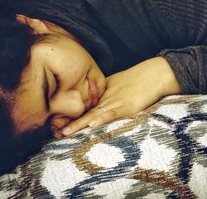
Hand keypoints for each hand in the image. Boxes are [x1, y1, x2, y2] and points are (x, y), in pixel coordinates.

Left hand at [60, 57, 180, 135]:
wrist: (153, 74)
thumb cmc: (137, 80)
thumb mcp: (116, 86)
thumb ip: (104, 94)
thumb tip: (94, 106)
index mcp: (101, 93)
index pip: (82, 105)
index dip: (69, 115)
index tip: (55, 123)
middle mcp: (104, 98)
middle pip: (83, 111)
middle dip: (68, 122)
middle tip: (53, 131)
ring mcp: (114, 102)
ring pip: (92, 114)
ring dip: (78, 124)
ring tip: (64, 133)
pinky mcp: (126, 106)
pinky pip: (111, 114)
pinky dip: (101, 119)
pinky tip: (91, 125)